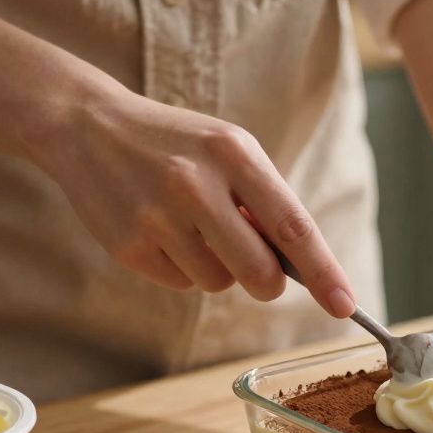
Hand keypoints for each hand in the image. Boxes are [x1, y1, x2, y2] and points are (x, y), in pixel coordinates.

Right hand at [29, 87, 355, 317]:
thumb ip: (263, 201)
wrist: (87, 126)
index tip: (346, 306)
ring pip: (218, 283)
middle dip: (268, 283)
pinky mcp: (128, 246)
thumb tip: (298, 267)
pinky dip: (182, 268)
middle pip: (259, 273)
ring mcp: (157, 217)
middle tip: (262, 273)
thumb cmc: (175, 144)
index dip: (325, 272)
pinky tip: (161, 232)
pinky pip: (181, 283)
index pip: (293, 226)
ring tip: (190, 227)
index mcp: (233, 153)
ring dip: (216, 268)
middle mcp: (195, 184)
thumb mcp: (226, 150)